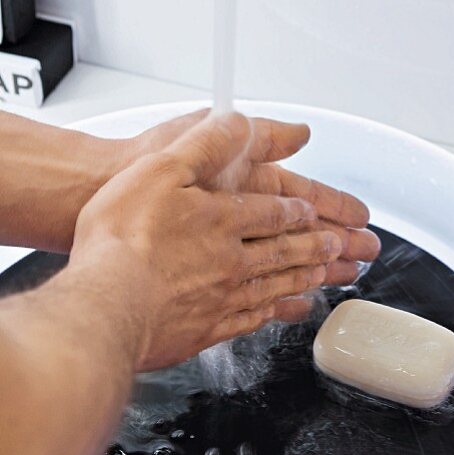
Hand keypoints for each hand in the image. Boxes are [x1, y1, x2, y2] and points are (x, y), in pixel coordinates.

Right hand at [72, 113, 344, 370]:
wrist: (105, 305)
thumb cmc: (123, 238)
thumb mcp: (162, 169)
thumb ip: (207, 144)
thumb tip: (241, 124)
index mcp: (223, 218)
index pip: (273, 210)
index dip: (298, 209)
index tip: (316, 212)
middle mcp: (232, 259)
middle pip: (286, 251)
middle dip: (320, 246)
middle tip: (348, 248)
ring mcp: (222, 298)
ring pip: (277, 286)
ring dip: (306, 278)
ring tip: (327, 277)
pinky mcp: (205, 331)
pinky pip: (253, 321)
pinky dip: (275, 315)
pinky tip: (279, 314)